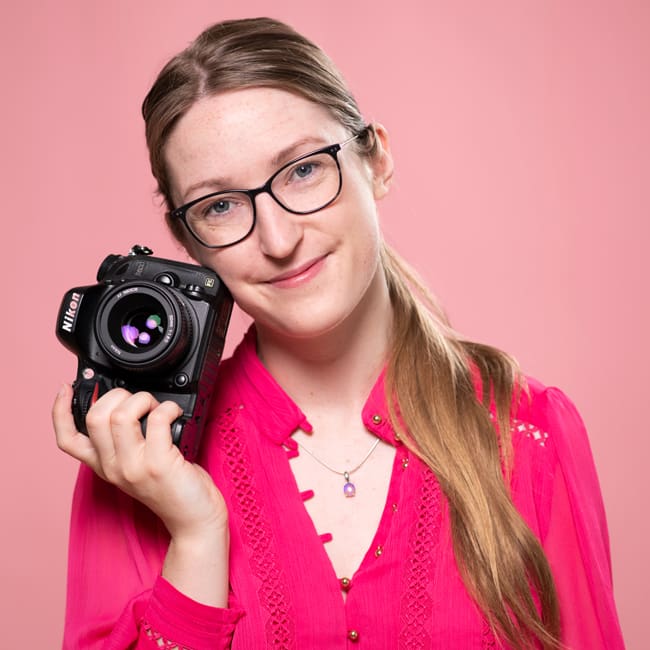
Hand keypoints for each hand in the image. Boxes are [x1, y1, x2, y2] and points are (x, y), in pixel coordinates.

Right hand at [53, 384, 227, 538]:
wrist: (194, 518)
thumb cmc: (172, 486)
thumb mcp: (137, 465)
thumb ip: (125, 442)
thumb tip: (127, 404)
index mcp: (104, 465)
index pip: (67, 440)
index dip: (60, 410)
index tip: (66, 389)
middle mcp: (113, 467)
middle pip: (94, 417)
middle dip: (117, 395)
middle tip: (139, 402)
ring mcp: (134, 467)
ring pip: (121, 415)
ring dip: (143, 399)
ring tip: (158, 408)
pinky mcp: (159, 464)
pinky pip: (157, 419)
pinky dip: (168, 408)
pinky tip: (175, 414)